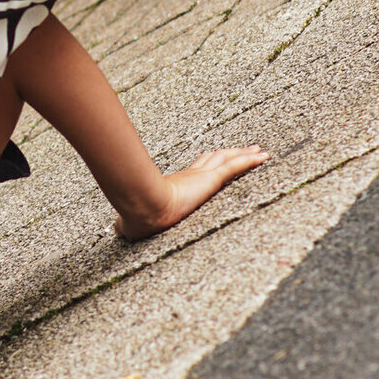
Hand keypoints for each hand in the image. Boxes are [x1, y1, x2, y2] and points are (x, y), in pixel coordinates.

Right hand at [115, 146, 269, 239]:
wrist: (143, 209)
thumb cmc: (136, 217)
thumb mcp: (131, 223)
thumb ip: (127, 225)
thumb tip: (115, 229)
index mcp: (176, 186)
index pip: (196, 171)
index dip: (206, 163)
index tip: (213, 159)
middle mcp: (190, 177)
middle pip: (215, 159)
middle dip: (229, 153)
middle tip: (242, 149)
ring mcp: (201, 177)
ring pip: (228, 160)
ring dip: (244, 154)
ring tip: (258, 151)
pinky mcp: (210, 179)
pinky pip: (235, 167)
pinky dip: (250, 160)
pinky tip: (263, 156)